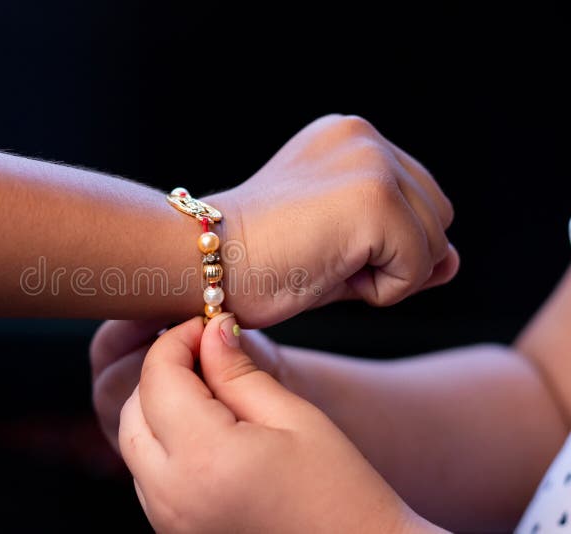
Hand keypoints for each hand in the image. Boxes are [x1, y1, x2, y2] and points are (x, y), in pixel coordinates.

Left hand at [111, 315, 441, 532]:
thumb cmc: (340, 494)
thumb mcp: (294, 417)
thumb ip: (239, 372)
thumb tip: (211, 330)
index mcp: (204, 460)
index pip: (159, 378)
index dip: (176, 339)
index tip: (205, 324)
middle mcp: (171, 496)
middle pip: (134, 410)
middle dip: (161, 372)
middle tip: (205, 351)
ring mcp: (168, 522)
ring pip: (134, 444)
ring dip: (159, 407)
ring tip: (209, 389)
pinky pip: (149, 476)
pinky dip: (164, 443)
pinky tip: (206, 429)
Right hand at [205, 114, 458, 327]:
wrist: (201, 264)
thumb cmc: (256, 263)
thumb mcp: (339, 249)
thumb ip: (400, 248)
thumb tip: (455, 261)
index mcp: (349, 138)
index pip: (414, 201)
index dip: (380, 245)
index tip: (318, 247)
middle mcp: (364, 136)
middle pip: (436, 216)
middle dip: (393, 256)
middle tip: (322, 259)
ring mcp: (372, 162)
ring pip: (435, 243)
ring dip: (388, 273)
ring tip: (323, 263)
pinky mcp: (375, 198)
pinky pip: (419, 266)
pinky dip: (383, 290)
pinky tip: (327, 273)